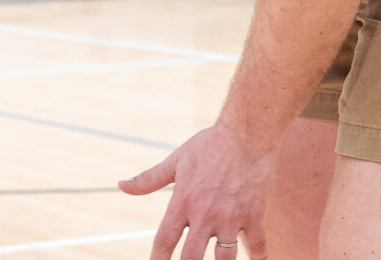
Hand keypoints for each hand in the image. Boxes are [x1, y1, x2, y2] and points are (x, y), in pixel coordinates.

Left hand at [121, 125, 274, 259]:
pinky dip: (259, 257)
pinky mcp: (254, 215)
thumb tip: (121, 185)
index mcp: (182, 202)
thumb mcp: (175, 161)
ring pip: (225, 258)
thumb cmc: (209, 145)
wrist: (246, 133)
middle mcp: (205, 214)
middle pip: (192, 257)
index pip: (164, 240)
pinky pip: (258, 246)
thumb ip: (149, 179)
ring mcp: (231, 217)